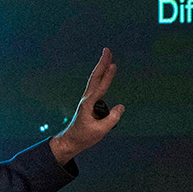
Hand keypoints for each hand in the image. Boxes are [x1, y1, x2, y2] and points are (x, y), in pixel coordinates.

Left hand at [50, 48, 123, 164]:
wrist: (71, 141)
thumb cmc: (84, 136)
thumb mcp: (100, 130)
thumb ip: (112, 119)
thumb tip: (121, 107)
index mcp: (88, 104)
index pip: (100, 87)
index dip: (107, 75)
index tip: (113, 64)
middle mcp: (87, 99)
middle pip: (95, 77)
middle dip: (102, 63)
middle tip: (107, 50)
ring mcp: (87, 100)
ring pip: (95, 80)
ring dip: (102, 68)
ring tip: (108, 59)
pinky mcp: (89, 103)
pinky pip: (97, 87)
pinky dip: (101, 77)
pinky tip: (105, 73)